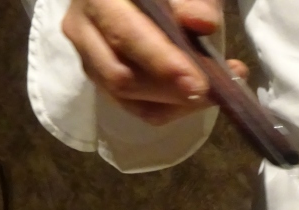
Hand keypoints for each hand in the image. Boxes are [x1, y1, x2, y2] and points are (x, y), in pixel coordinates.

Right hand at [62, 0, 248, 124]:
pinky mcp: (106, 83)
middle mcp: (82, 28)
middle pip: (121, 77)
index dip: (161, 62)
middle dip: (171, 91)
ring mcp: (90, 59)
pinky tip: (202, 96)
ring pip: (131, 98)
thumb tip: (203, 23)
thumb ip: (195, 0)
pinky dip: (176, 109)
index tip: (198, 83)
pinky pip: (141, 110)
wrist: (143, 1)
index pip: (123, 34)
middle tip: (213, 92)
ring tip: (216, 89)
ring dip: (177, 102)